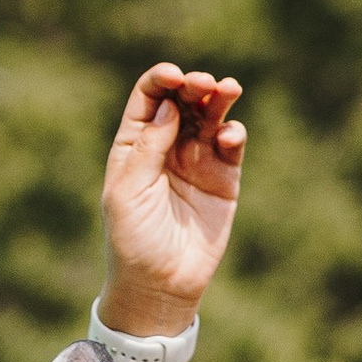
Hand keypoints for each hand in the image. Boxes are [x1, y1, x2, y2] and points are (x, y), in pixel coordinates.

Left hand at [98, 65, 245, 336]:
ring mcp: (198, 159)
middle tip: (203, 83)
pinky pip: (231, 145)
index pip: (150, 98)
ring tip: (227, 88)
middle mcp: (168, 145)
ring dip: (220, 97)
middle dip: (194, 84)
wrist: (160, 285)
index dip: (161, 80)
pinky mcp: (224, 178)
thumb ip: (148, 147)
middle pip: (184, 100)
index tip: (173, 77)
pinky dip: (234, 133)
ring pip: (212, 115)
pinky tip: (230, 136)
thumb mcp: (128, 192)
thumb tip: (169, 105)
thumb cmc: (133, 241)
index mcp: (136, 144)